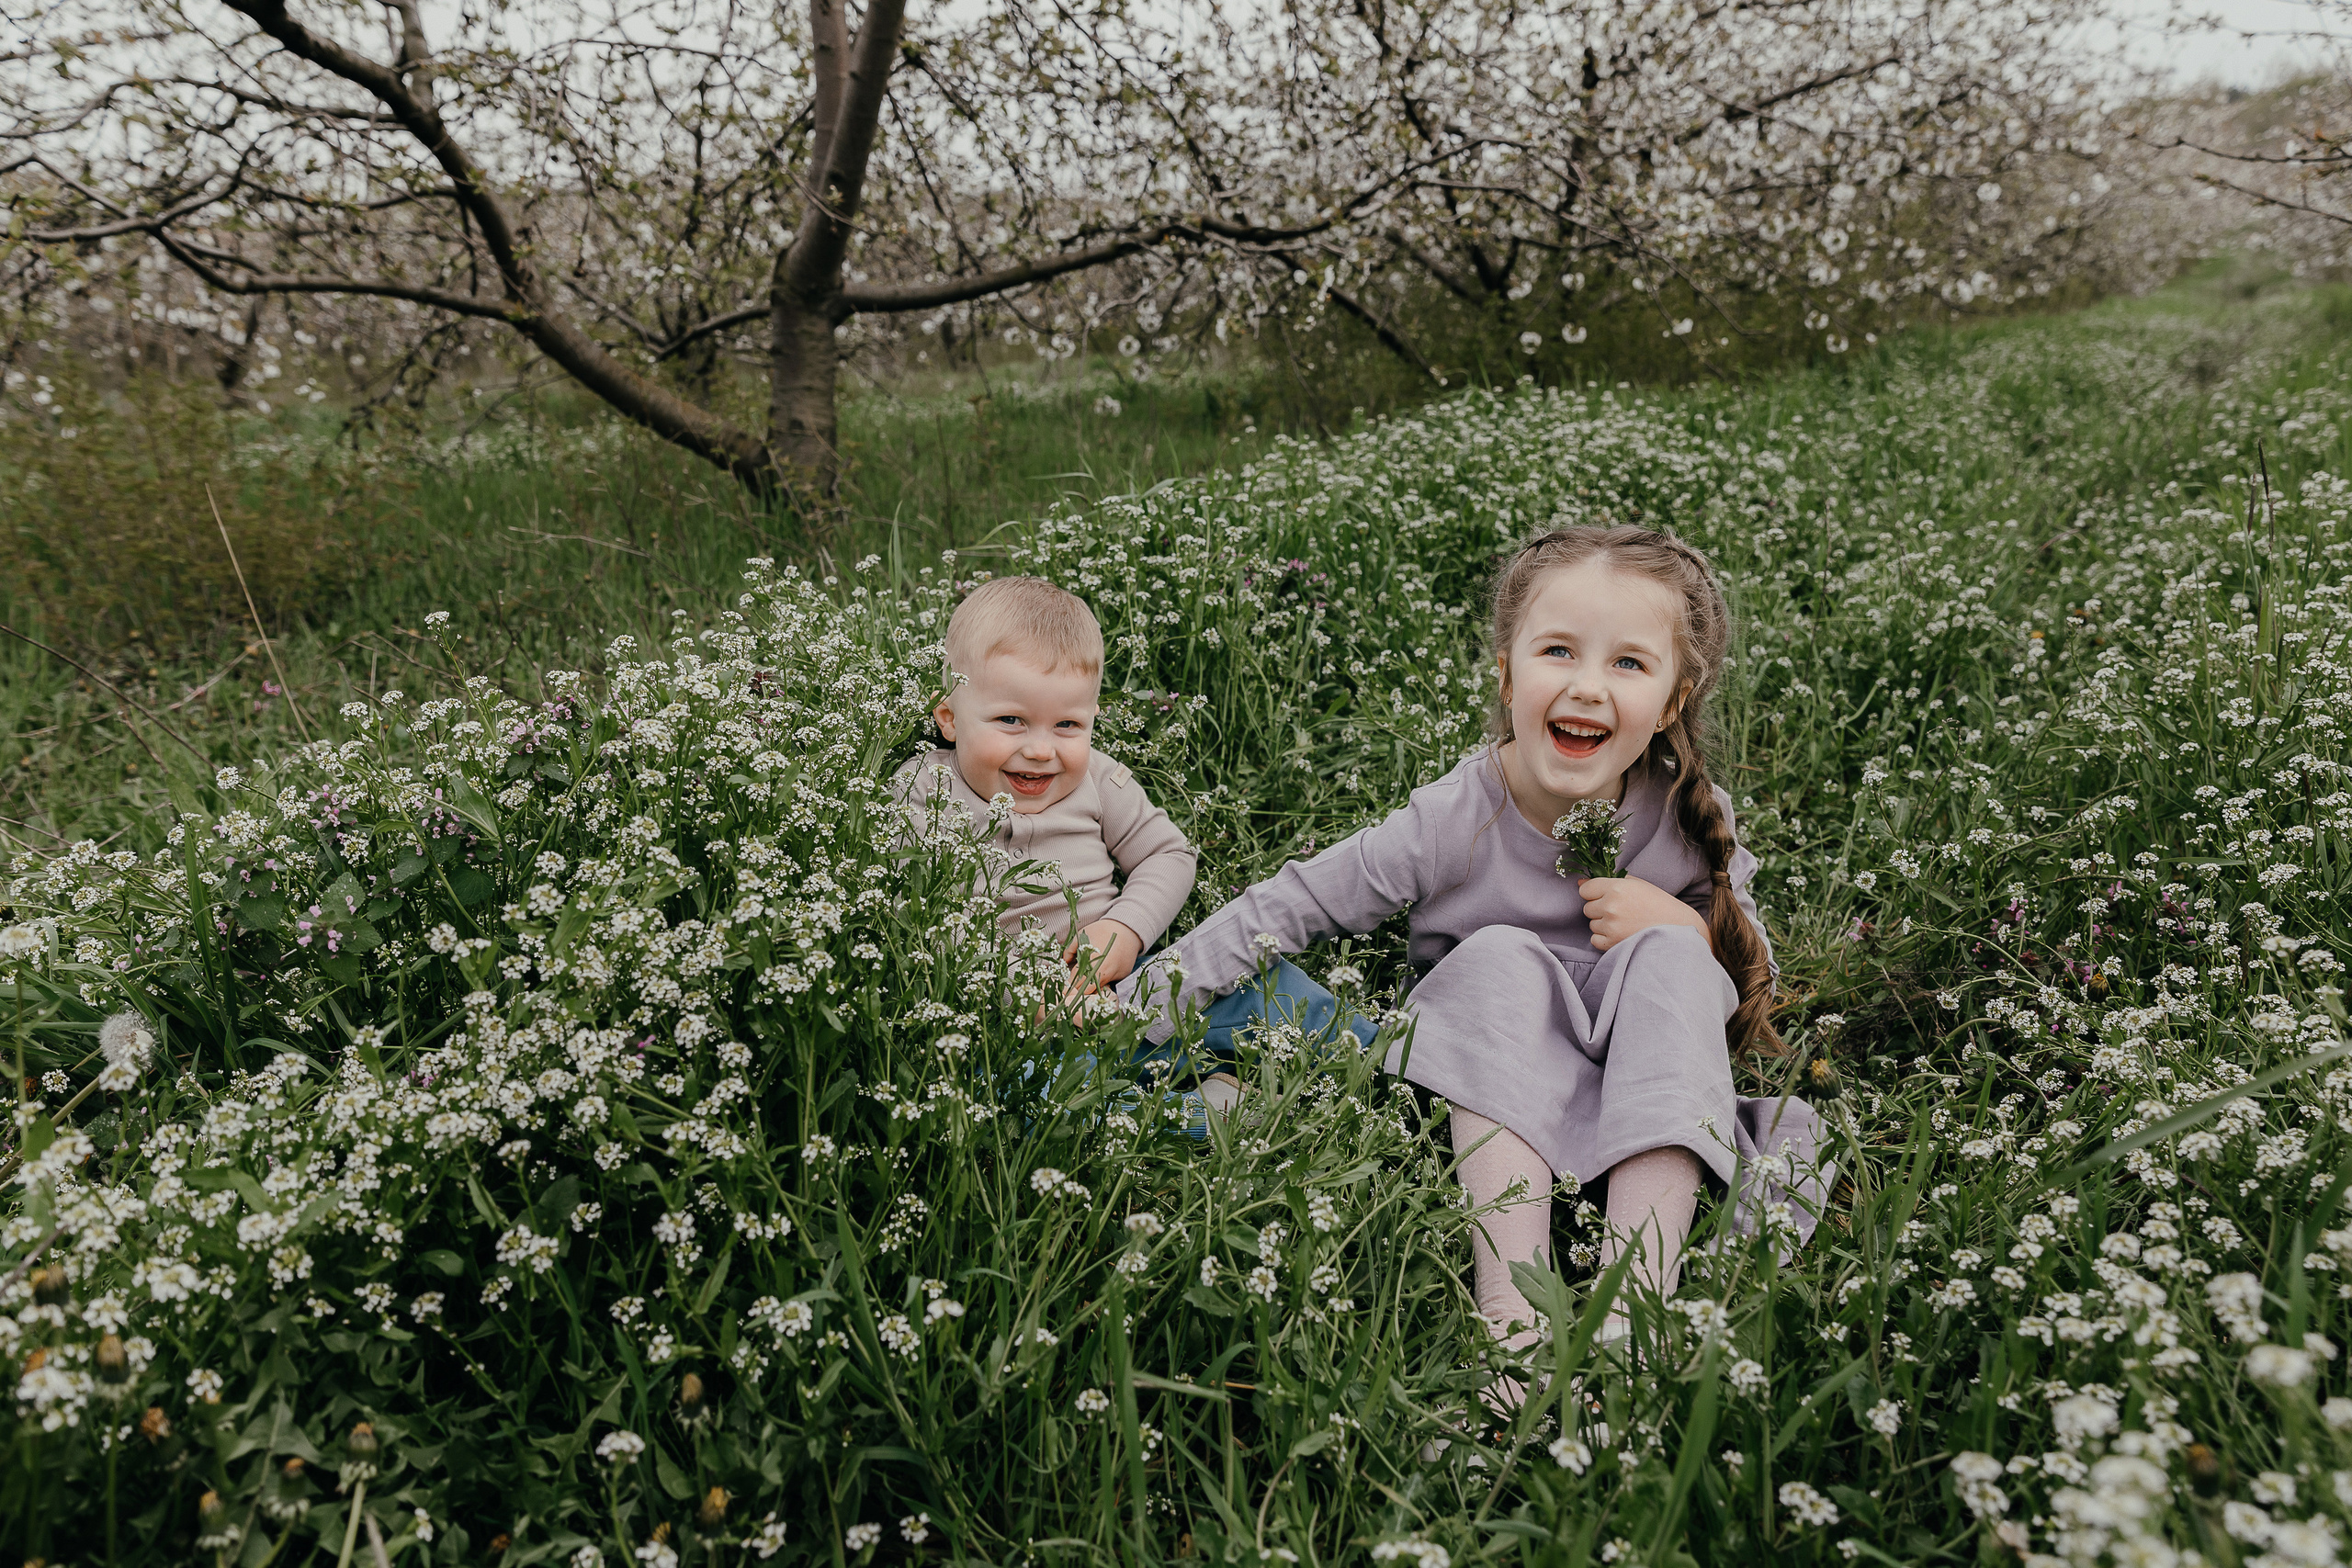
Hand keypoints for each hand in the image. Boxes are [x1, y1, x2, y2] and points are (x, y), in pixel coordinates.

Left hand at [1062, 918, 1141, 998]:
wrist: (1127, 928)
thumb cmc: (1102, 930)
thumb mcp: (1081, 935)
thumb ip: (1069, 950)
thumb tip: (1065, 962)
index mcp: (1090, 964)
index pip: (1074, 983)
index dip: (1067, 985)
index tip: (1063, 984)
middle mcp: (1102, 974)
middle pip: (1085, 991)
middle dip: (1077, 989)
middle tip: (1073, 983)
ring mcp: (1113, 976)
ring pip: (1097, 989)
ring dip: (1090, 986)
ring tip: (1086, 977)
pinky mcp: (1122, 976)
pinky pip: (1109, 983)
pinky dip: (1102, 981)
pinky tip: (1100, 971)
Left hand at [1577, 875, 1706, 952]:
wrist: (1679, 930)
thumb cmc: (1658, 905)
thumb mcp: (1638, 885)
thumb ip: (1609, 882)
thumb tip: (1580, 883)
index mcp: (1617, 887)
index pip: (1585, 890)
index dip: (1594, 894)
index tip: (1606, 897)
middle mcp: (1611, 906)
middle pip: (1587, 908)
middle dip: (1600, 910)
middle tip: (1621, 912)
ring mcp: (1611, 926)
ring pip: (1592, 925)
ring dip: (1603, 925)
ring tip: (1625, 924)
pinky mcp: (1612, 943)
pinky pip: (1595, 940)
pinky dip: (1605, 939)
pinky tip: (1622, 935)